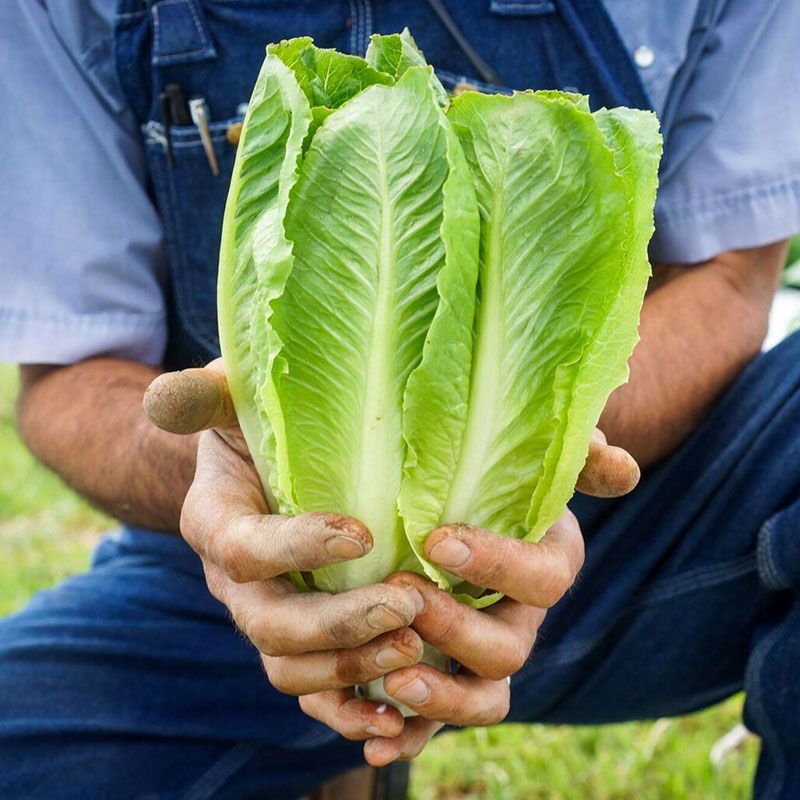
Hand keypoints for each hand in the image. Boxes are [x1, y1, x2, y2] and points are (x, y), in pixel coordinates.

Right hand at [144, 362, 423, 739]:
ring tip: (416, 646)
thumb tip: (169, 393)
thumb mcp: (233, 398)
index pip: (243, 549)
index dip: (296, 548)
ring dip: (353, 667)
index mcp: (216, 523)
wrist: (260, 469)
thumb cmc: (253, 426)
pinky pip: (313, 692)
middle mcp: (235, 583)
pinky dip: (349, 711)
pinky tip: (397, 718)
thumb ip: (205, 394)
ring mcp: (266, 616)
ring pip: (291, 668)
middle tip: (407, 605)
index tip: (361, 533)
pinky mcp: (298, 640)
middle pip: (271, 624)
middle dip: (339, 623)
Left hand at [298, 432, 639, 764]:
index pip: (542, 578)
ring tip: (394, 682)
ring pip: (482, 697)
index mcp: (549, 565)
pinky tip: (374, 746)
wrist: (459, 505)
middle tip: (404, 600)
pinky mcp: (449, 676)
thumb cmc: (502, 476)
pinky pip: (436, 722)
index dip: (496, 564)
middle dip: (456, 630)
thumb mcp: (538, 454)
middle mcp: (523, 618)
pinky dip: (410, 737)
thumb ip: (576, 455)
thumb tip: (621, 468)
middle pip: (508, 648)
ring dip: (442, 699)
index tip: (438, 539)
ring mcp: (487, 654)